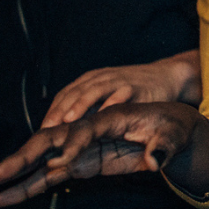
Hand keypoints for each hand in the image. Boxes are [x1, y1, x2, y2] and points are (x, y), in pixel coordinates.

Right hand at [0, 103, 201, 206]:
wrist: (172, 130)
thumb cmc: (172, 128)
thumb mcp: (174, 135)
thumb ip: (164, 146)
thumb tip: (154, 159)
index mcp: (110, 118)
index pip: (86, 130)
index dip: (73, 146)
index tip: (62, 165)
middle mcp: (88, 131)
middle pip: (49, 142)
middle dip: (22, 158)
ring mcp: (81, 149)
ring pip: (41, 161)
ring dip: (13, 173)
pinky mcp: (80, 164)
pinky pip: (49, 177)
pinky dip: (27, 186)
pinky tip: (4, 197)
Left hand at [40, 51, 200, 128]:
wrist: (167, 77)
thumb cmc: (135, 91)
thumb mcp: (108, 97)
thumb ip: (90, 110)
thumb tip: (66, 131)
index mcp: (91, 81)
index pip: (65, 95)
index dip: (52, 111)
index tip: (42, 129)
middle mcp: (101, 79)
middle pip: (74, 92)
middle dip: (59, 110)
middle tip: (48, 128)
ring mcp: (118, 81)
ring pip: (93, 91)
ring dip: (80, 104)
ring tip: (69, 120)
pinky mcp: (135, 87)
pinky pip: (120, 95)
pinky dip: (109, 105)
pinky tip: (101, 116)